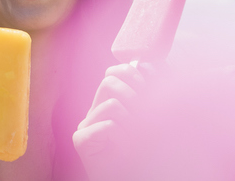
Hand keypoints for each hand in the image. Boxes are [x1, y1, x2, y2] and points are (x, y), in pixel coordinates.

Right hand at [72, 62, 145, 179]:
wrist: (130, 176)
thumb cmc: (144, 152)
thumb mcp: (153, 117)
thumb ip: (151, 92)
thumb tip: (151, 65)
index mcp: (110, 101)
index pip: (116, 72)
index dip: (135, 74)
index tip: (152, 88)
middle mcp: (95, 110)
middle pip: (109, 81)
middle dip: (134, 95)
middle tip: (145, 116)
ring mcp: (86, 125)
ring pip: (112, 104)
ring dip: (131, 122)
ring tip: (135, 139)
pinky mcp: (81, 140)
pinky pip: (108, 126)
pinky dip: (123, 138)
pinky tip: (125, 150)